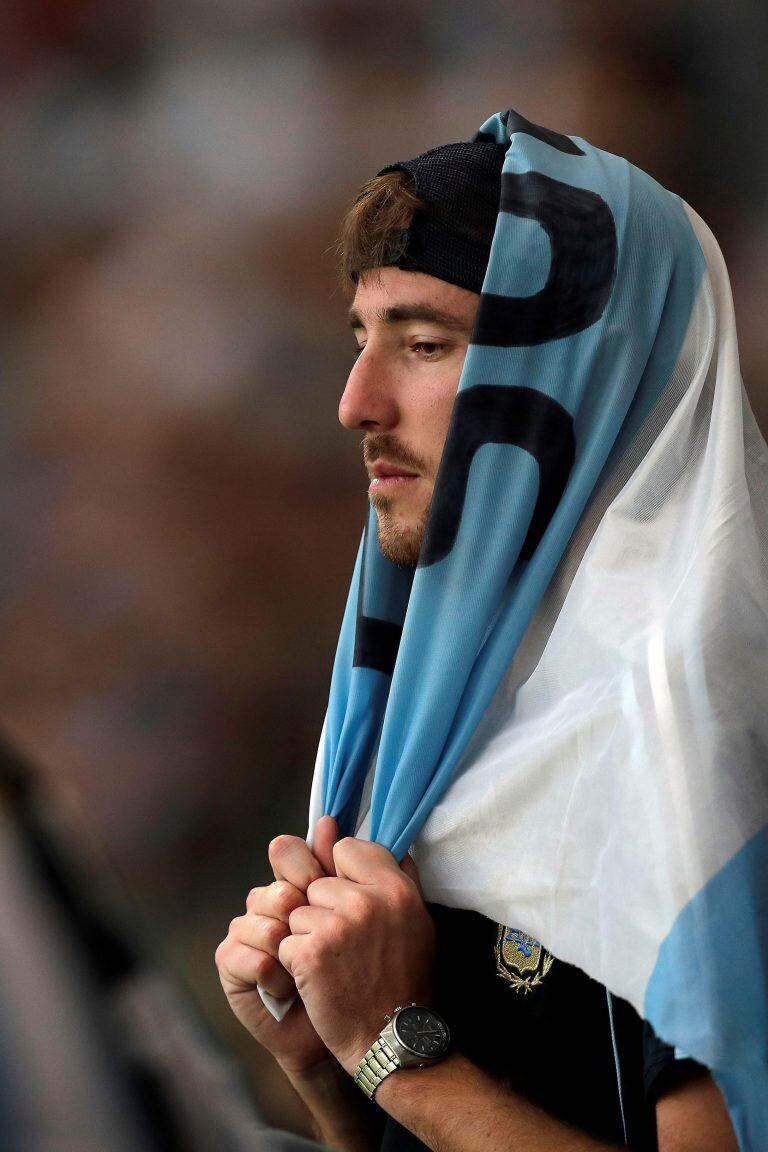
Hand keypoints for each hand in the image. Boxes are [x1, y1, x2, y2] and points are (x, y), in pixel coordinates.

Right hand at [215, 816, 339, 1074]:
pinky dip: (269, 971)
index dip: (307, 864)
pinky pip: (241, 951)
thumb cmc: (358, 970)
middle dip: (297, 904)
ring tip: (311, 968)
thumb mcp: (361, 913)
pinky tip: (289, 985)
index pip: (287, 851)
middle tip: (321, 929)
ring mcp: (247, 931)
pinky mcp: (230, 963)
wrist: (350, 1030)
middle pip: (272, 882)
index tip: (328, 877)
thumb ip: (349, 867)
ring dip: (287, 944)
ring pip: (257, 915)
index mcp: (296, 883)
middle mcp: (268, 901)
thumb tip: (327, 820)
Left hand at [279, 837, 435, 1074]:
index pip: (348, 849)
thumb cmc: (407, 981)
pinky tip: (318, 980)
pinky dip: (294, 961)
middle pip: (318, 883)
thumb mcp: (419, 923)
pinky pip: (285, 941)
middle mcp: (365, 901)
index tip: (349, 899)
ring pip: (298, 911)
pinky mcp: (309, 953)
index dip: (343, 874)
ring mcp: (335, 926)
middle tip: (345, 944)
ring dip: (307, 936)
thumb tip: (391, 845)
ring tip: (334, 964)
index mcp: (395, 889)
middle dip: (323, 909)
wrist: (390, 1039)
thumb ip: (402, 879)